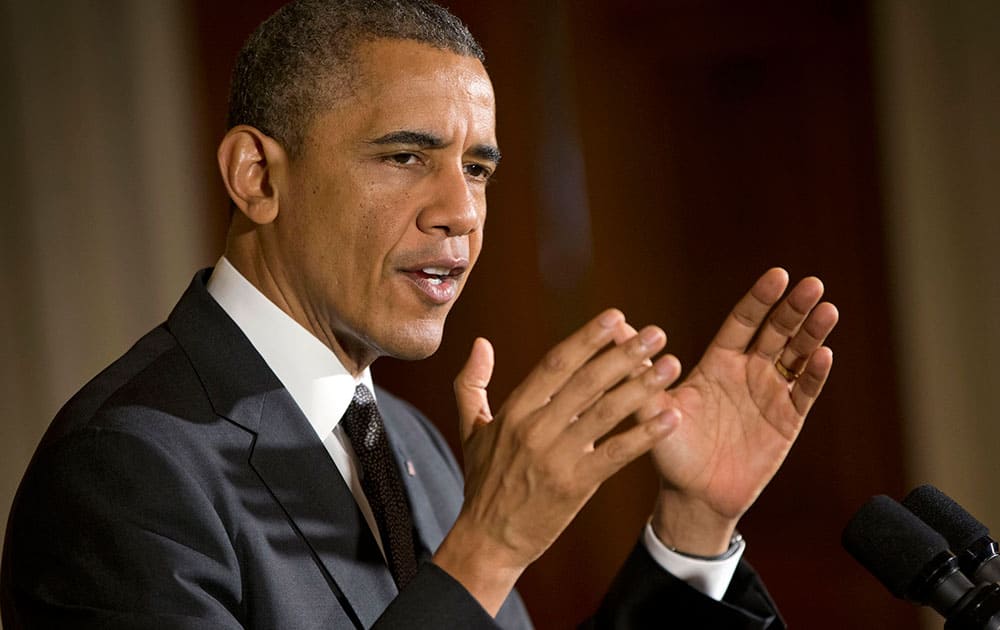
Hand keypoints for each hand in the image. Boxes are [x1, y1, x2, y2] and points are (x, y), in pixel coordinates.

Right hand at [433, 310, 682, 613]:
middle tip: (655, 332)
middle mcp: (535, 428)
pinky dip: (644, 434)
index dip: (587, 338)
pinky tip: (670, 416)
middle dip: (624, 353)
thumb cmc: (483, 482)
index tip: (615, 317)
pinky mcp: (575, 485)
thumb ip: (472, 383)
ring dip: (642, 386)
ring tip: (671, 365)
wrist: (488, 539)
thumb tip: (480, 343)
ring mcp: (555, 457)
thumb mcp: (470, 429)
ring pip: (606, 412)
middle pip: (586, 381)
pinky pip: (616, 454)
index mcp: (514, 410)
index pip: (555, 363)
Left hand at [644, 268, 837, 554]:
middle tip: (813, 284)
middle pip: (776, 332)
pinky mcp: (786, 421)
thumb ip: (641, 369)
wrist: (694, 495)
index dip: (760, 299)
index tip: (777, 274)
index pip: (743, 322)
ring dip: (813, 334)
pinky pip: (803, 393)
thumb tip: (614, 327)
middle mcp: (747, 372)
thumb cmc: (671, 449)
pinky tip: (823, 355)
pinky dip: (814, 375)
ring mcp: (770, 395)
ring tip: (827, 310)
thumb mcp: (654, 406)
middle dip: (793, 308)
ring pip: (797, 357)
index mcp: (718, 362)